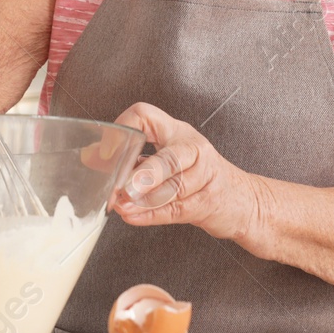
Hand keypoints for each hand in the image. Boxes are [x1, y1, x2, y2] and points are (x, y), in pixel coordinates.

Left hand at [111, 102, 260, 241]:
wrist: (242, 199)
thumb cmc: (197, 175)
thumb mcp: (166, 157)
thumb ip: (132, 158)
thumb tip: (91, 156)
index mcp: (176, 131)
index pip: (147, 115)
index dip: (123, 130)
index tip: (105, 152)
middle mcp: (193, 149)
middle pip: (171, 157)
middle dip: (147, 173)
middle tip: (124, 185)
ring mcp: (205, 176)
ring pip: (176, 187)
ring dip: (146, 199)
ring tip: (123, 205)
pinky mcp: (208, 203)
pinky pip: (177, 210)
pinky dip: (152, 215)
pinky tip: (134, 216)